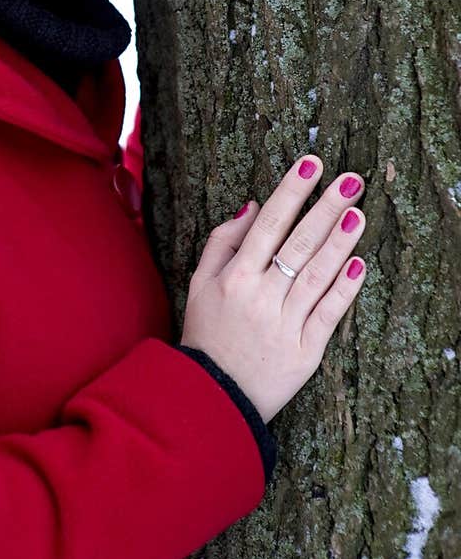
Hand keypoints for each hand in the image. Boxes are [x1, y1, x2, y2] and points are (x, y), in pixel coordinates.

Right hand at [179, 155, 366, 423]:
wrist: (214, 394)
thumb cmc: (207, 332)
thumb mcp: (199, 283)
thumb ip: (222, 242)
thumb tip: (252, 206)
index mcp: (234, 276)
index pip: (268, 224)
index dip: (291, 191)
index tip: (311, 164)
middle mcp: (260, 296)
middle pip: (298, 243)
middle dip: (325, 207)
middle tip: (350, 180)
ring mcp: (284, 324)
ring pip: (317, 275)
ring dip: (340, 242)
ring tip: (359, 214)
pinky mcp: (305, 351)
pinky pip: (329, 314)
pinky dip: (344, 289)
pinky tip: (360, 264)